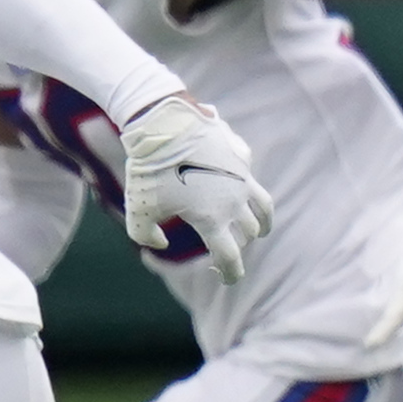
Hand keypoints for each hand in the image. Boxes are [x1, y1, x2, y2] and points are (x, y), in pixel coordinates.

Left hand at [116, 92, 274, 281]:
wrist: (163, 122)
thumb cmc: (148, 170)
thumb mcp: (138, 210)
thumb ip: (146, 236)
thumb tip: (163, 244)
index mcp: (213, 220)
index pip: (230, 258)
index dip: (231, 274)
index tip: (227, 279)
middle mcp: (235, 201)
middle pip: (248, 233)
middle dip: (240, 246)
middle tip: (228, 251)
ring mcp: (242, 177)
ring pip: (263, 207)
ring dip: (263, 222)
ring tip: (261, 229)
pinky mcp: (241, 155)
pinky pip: (249, 175)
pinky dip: (247, 187)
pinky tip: (238, 186)